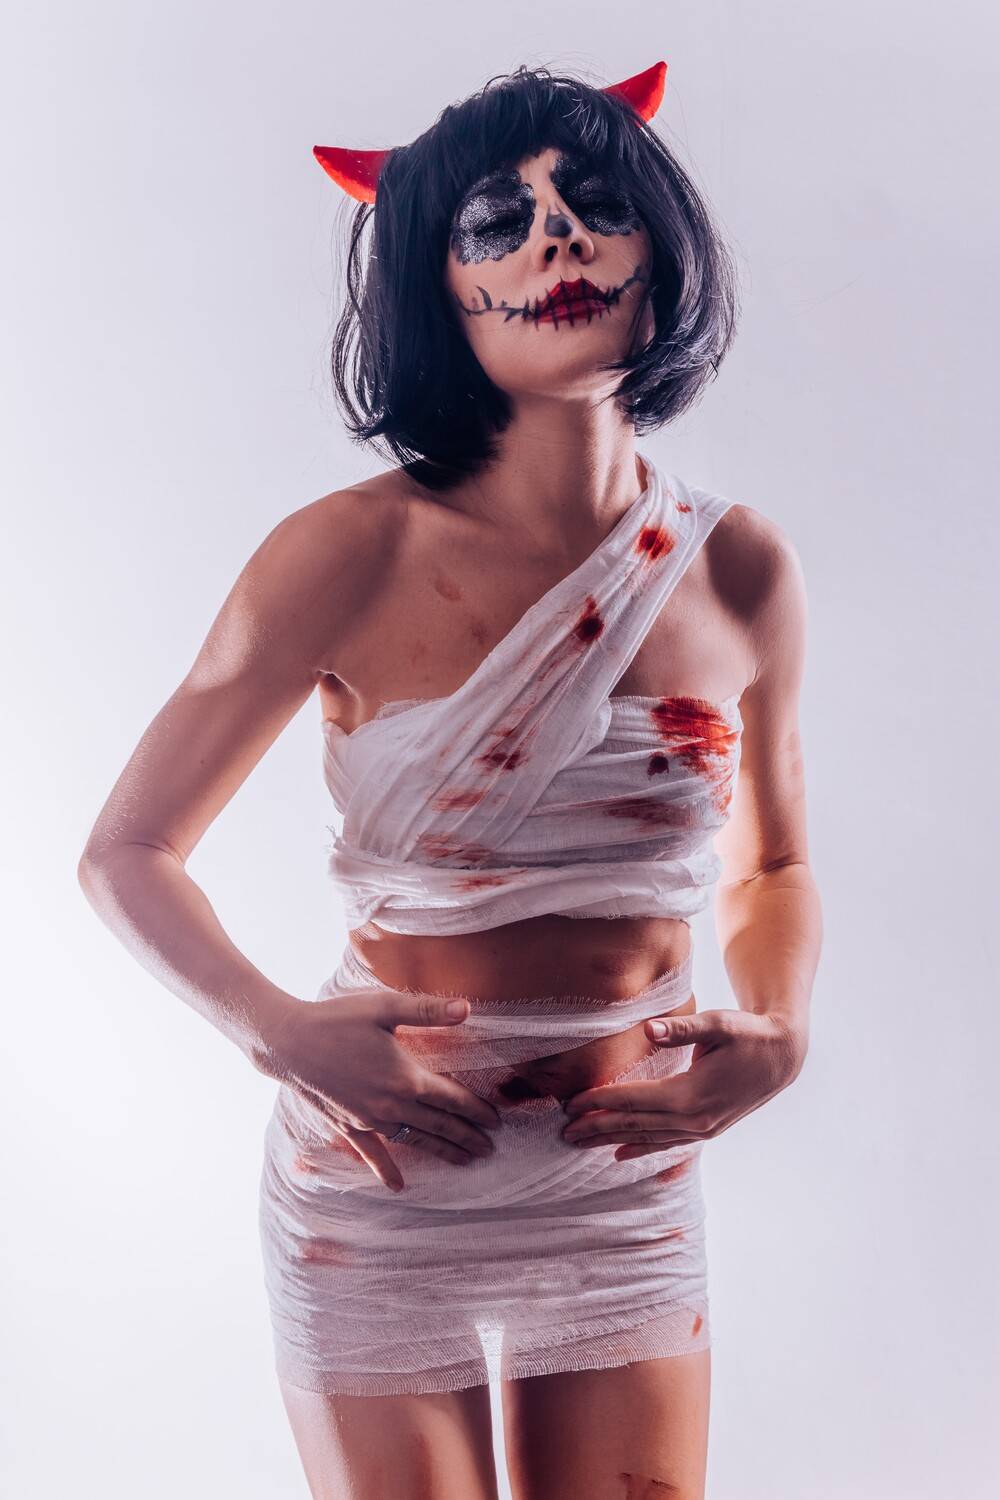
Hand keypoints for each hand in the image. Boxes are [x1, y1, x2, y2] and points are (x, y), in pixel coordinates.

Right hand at [259, 990, 501, 1189]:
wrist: (288, 1043)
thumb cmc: (337, 1019)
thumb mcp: (385, 1007)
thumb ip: (428, 1010)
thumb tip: (467, 1009)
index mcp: (406, 1077)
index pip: (452, 1099)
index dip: (477, 1110)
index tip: (497, 1121)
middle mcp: (392, 1105)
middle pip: (439, 1125)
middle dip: (467, 1137)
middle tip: (490, 1148)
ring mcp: (369, 1120)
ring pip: (415, 1140)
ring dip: (441, 1151)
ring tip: (464, 1160)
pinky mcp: (348, 1126)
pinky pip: (373, 1153)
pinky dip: (387, 1169)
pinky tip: (398, 1185)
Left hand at [561, 1009, 806, 1160]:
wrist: (782, 1057)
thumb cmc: (748, 1034)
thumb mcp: (719, 1024)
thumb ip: (683, 1028)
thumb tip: (649, 1029)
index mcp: (690, 1095)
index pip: (634, 1101)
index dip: (601, 1102)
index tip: (571, 1104)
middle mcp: (693, 1120)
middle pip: (634, 1125)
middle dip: (597, 1128)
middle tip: (562, 1132)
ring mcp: (701, 1129)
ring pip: (647, 1138)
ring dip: (612, 1140)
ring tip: (580, 1143)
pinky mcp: (706, 1130)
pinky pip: (666, 1144)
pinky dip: (640, 1149)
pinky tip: (619, 1154)